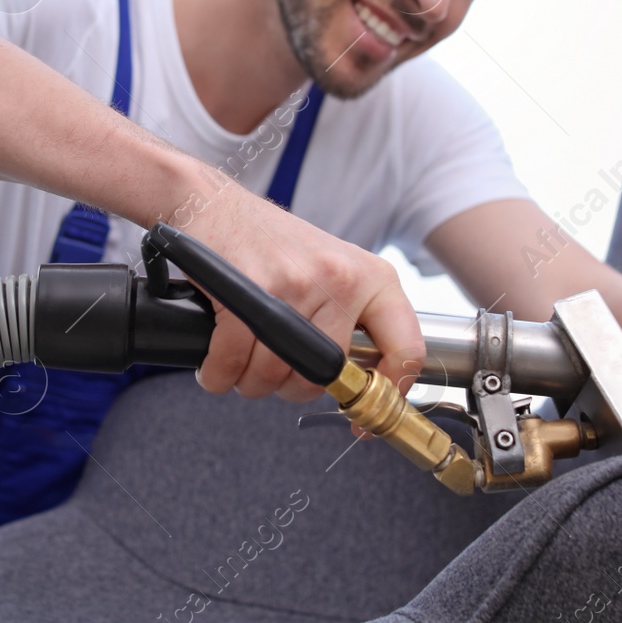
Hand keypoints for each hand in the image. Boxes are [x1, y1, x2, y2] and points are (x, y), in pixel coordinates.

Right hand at [178, 183, 424, 411]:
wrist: (213, 204)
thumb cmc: (270, 244)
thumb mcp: (331, 270)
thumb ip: (350, 321)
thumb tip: (360, 387)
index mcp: (373, 278)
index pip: (408, 349)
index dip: (389, 397)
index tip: (367, 419)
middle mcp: (341, 279)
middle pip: (323, 378)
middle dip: (289, 388)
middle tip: (271, 370)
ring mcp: (295, 284)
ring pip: (275, 376)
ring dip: (248, 382)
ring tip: (240, 361)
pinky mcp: (248, 292)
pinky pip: (233, 364)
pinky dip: (218, 374)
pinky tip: (216, 365)